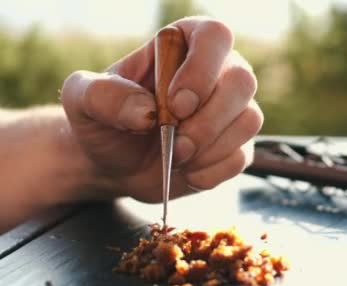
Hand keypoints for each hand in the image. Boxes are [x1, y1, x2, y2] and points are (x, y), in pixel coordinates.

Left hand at [61, 17, 262, 201]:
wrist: (114, 164)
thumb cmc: (103, 122)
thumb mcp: (82, 100)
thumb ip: (104, 95)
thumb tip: (146, 111)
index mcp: (183, 45)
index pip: (215, 36)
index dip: (202, 69)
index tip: (175, 104)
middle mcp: (217, 72)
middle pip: (242, 82)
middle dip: (208, 120)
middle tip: (174, 143)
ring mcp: (232, 110)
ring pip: (249, 120)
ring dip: (210, 147)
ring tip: (175, 157)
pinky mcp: (237, 145)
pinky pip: (242, 157)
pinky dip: (212, 171)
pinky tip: (186, 172)